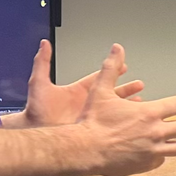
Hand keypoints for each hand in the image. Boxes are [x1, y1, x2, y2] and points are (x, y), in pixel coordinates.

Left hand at [17, 40, 143, 127]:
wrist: (35, 131)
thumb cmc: (35, 110)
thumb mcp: (39, 82)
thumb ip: (42, 62)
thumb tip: (44, 44)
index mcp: (77, 90)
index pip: (99, 78)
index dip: (112, 71)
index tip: (124, 65)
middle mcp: (85, 103)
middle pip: (110, 93)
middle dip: (126, 89)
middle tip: (139, 84)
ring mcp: (88, 117)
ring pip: (113, 109)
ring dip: (126, 105)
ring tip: (140, 101)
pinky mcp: (90, 129)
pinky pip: (109, 124)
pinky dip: (121, 121)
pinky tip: (131, 120)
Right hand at [76, 43, 175, 175]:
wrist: (85, 149)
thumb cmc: (93, 121)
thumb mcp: (101, 89)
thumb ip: (111, 68)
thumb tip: (117, 49)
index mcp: (149, 113)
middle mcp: (156, 132)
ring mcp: (153, 151)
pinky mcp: (146, 164)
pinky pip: (162, 161)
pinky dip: (163, 155)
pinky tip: (160, 152)